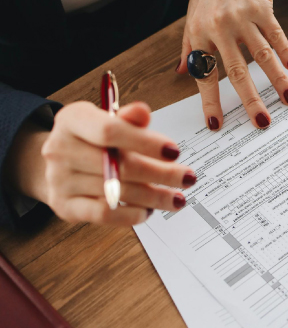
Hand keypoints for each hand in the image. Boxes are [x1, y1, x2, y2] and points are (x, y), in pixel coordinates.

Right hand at [32, 101, 196, 225]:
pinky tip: (148, 210)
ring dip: (153, 197)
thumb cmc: (91, 138)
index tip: (175, 151)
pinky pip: (103, 214)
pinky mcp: (65, 206)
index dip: (145, 142)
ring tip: (176, 198)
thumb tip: (143, 113)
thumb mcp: (107, 119)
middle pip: (119, 165)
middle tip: (187, 178)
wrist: (60, 162)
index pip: (110, 131)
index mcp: (72, 119)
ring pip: (116, 191)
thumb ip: (128, 118)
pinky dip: (131, 214)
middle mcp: (60, 148)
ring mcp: (60, 180)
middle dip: (160, 174)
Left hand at [177, 0, 287, 129]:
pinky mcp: (262, 6)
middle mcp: (218, 27)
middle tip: (261, 122)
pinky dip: (285, 53)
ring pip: (261, 55)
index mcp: (198, 33)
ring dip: (276, 80)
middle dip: (249, 99)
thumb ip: (188, 46)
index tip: (217, 125)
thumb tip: (182, 72)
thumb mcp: (192, 14)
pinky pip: (276, 35)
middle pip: (235, 71)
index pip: (204, 75)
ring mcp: (241, 16)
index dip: (210, 102)